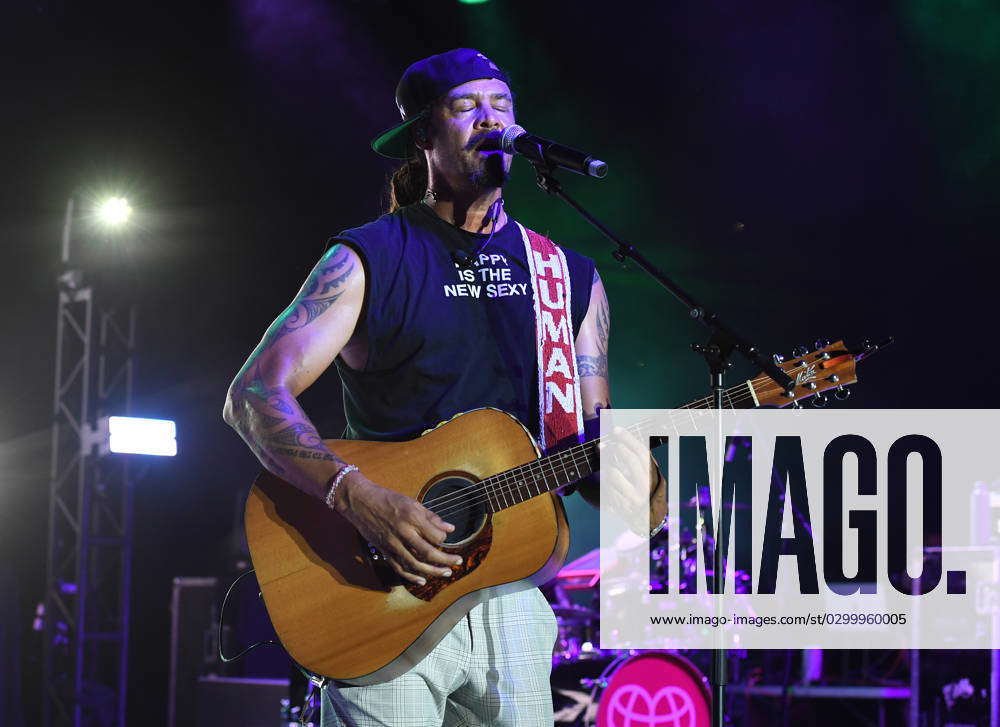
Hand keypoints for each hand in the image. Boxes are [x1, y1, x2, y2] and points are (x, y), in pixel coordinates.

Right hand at [334, 471, 463, 584]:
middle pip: (429, 553)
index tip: (446, 538)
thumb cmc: (388, 499)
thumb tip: (450, 528)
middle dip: (446, 560)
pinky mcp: (384, 551)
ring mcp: (393, 544)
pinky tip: (423, 580)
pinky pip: (399, 568)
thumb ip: (432, 517)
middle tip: (457, 563)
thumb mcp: (412, 502)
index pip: (436, 536)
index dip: (444, 539)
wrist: (361, 502)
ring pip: (415, 564)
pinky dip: (412, 576)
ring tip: (446, 573)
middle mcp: (404, 533)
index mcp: (412, 518)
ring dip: (433, 572)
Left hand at [600, 426, 665, 533]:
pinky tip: (606, 484)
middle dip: (613, 449)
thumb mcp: (648, 473)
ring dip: (605, 467)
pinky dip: (603, 484)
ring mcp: (634, 498)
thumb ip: (638, 456)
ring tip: (605, 468)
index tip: (616, 430)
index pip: (641, 452)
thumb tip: (619, 435)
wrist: (649, 518)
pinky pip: (605, 489)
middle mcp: (646, 486)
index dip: (628, 439)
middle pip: (629, 460)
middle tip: (602, 446)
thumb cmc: (645, 488)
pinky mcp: (622, 508)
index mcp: (653, 474)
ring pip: (614, 474)